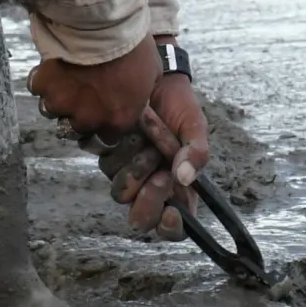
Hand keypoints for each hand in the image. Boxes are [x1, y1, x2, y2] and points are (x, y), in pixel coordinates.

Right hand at [29, 34, 158, 141]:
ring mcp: (63, 104)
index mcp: (117, 120)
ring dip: (58, 97)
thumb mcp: (151, 74)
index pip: (106, 139)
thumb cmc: (134, 47)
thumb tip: (138, 96)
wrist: (105, 26)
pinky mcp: (45, 85)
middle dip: (78, 113)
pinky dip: (43, 79)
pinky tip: (52, 66)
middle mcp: (87, 119)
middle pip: (76, 127)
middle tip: (83, 92)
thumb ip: (141, 94)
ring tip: (66, 78)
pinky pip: (38, 88)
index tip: (102, 113)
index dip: (103, 125)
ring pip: (53, 109)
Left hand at [93, 68, 210, 237]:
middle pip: (142, 218)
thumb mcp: (195, 125)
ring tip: (149, 138)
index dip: (171, 228)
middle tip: (160, 175)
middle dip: (149, 200)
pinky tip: (132, 127)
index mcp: (178, 187)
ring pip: (122, 192)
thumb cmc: (178, 105)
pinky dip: (123, 148)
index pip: (175, 227)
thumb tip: (184, 179)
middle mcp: (150, 186)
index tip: (171, 214)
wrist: (152, 77)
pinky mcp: (109, 157)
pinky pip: (108, 165)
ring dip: (137, 166)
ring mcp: (127, 173)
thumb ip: (196, 152)